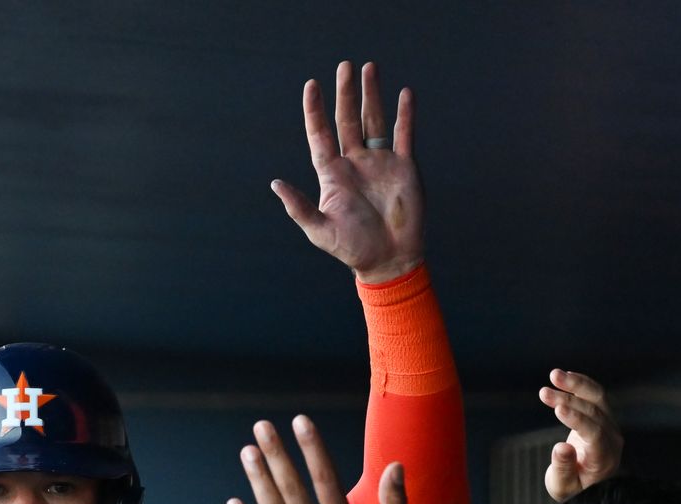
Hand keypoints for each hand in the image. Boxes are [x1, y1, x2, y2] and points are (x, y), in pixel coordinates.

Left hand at [273, 61, 423, 282]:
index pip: (320, 135)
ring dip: (372, 95)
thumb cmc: (352, 248)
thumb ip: (299, 207)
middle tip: (345, 66)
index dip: (314, 111)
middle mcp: (355, 162)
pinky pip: (404, 135)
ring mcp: (380, 162)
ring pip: (374, 120)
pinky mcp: (404, 168)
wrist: (389, 261)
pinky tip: (404, 94)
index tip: (311, 86)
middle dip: (345, 93)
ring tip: (369, 68)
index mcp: (332, 174)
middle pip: (347, 119)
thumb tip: (275, 183)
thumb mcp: (319, 230)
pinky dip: (405, 114)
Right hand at [539, 369, 621, 501]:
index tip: (558, 408)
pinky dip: (580, 385)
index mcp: (604, 458)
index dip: (577, 419)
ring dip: (576, 385)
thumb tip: (560, 447)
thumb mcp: (563, 486)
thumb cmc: (574, 489)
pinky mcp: (603, 417)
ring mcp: (610, 426)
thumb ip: (563, 468)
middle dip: (568, 400)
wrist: (590, 486)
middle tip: (544, 392)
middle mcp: (612, 439)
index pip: (594, 433)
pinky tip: (564, 376)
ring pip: (597, 398)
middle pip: (595, 413)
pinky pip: (595, 396)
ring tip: (553, 375)